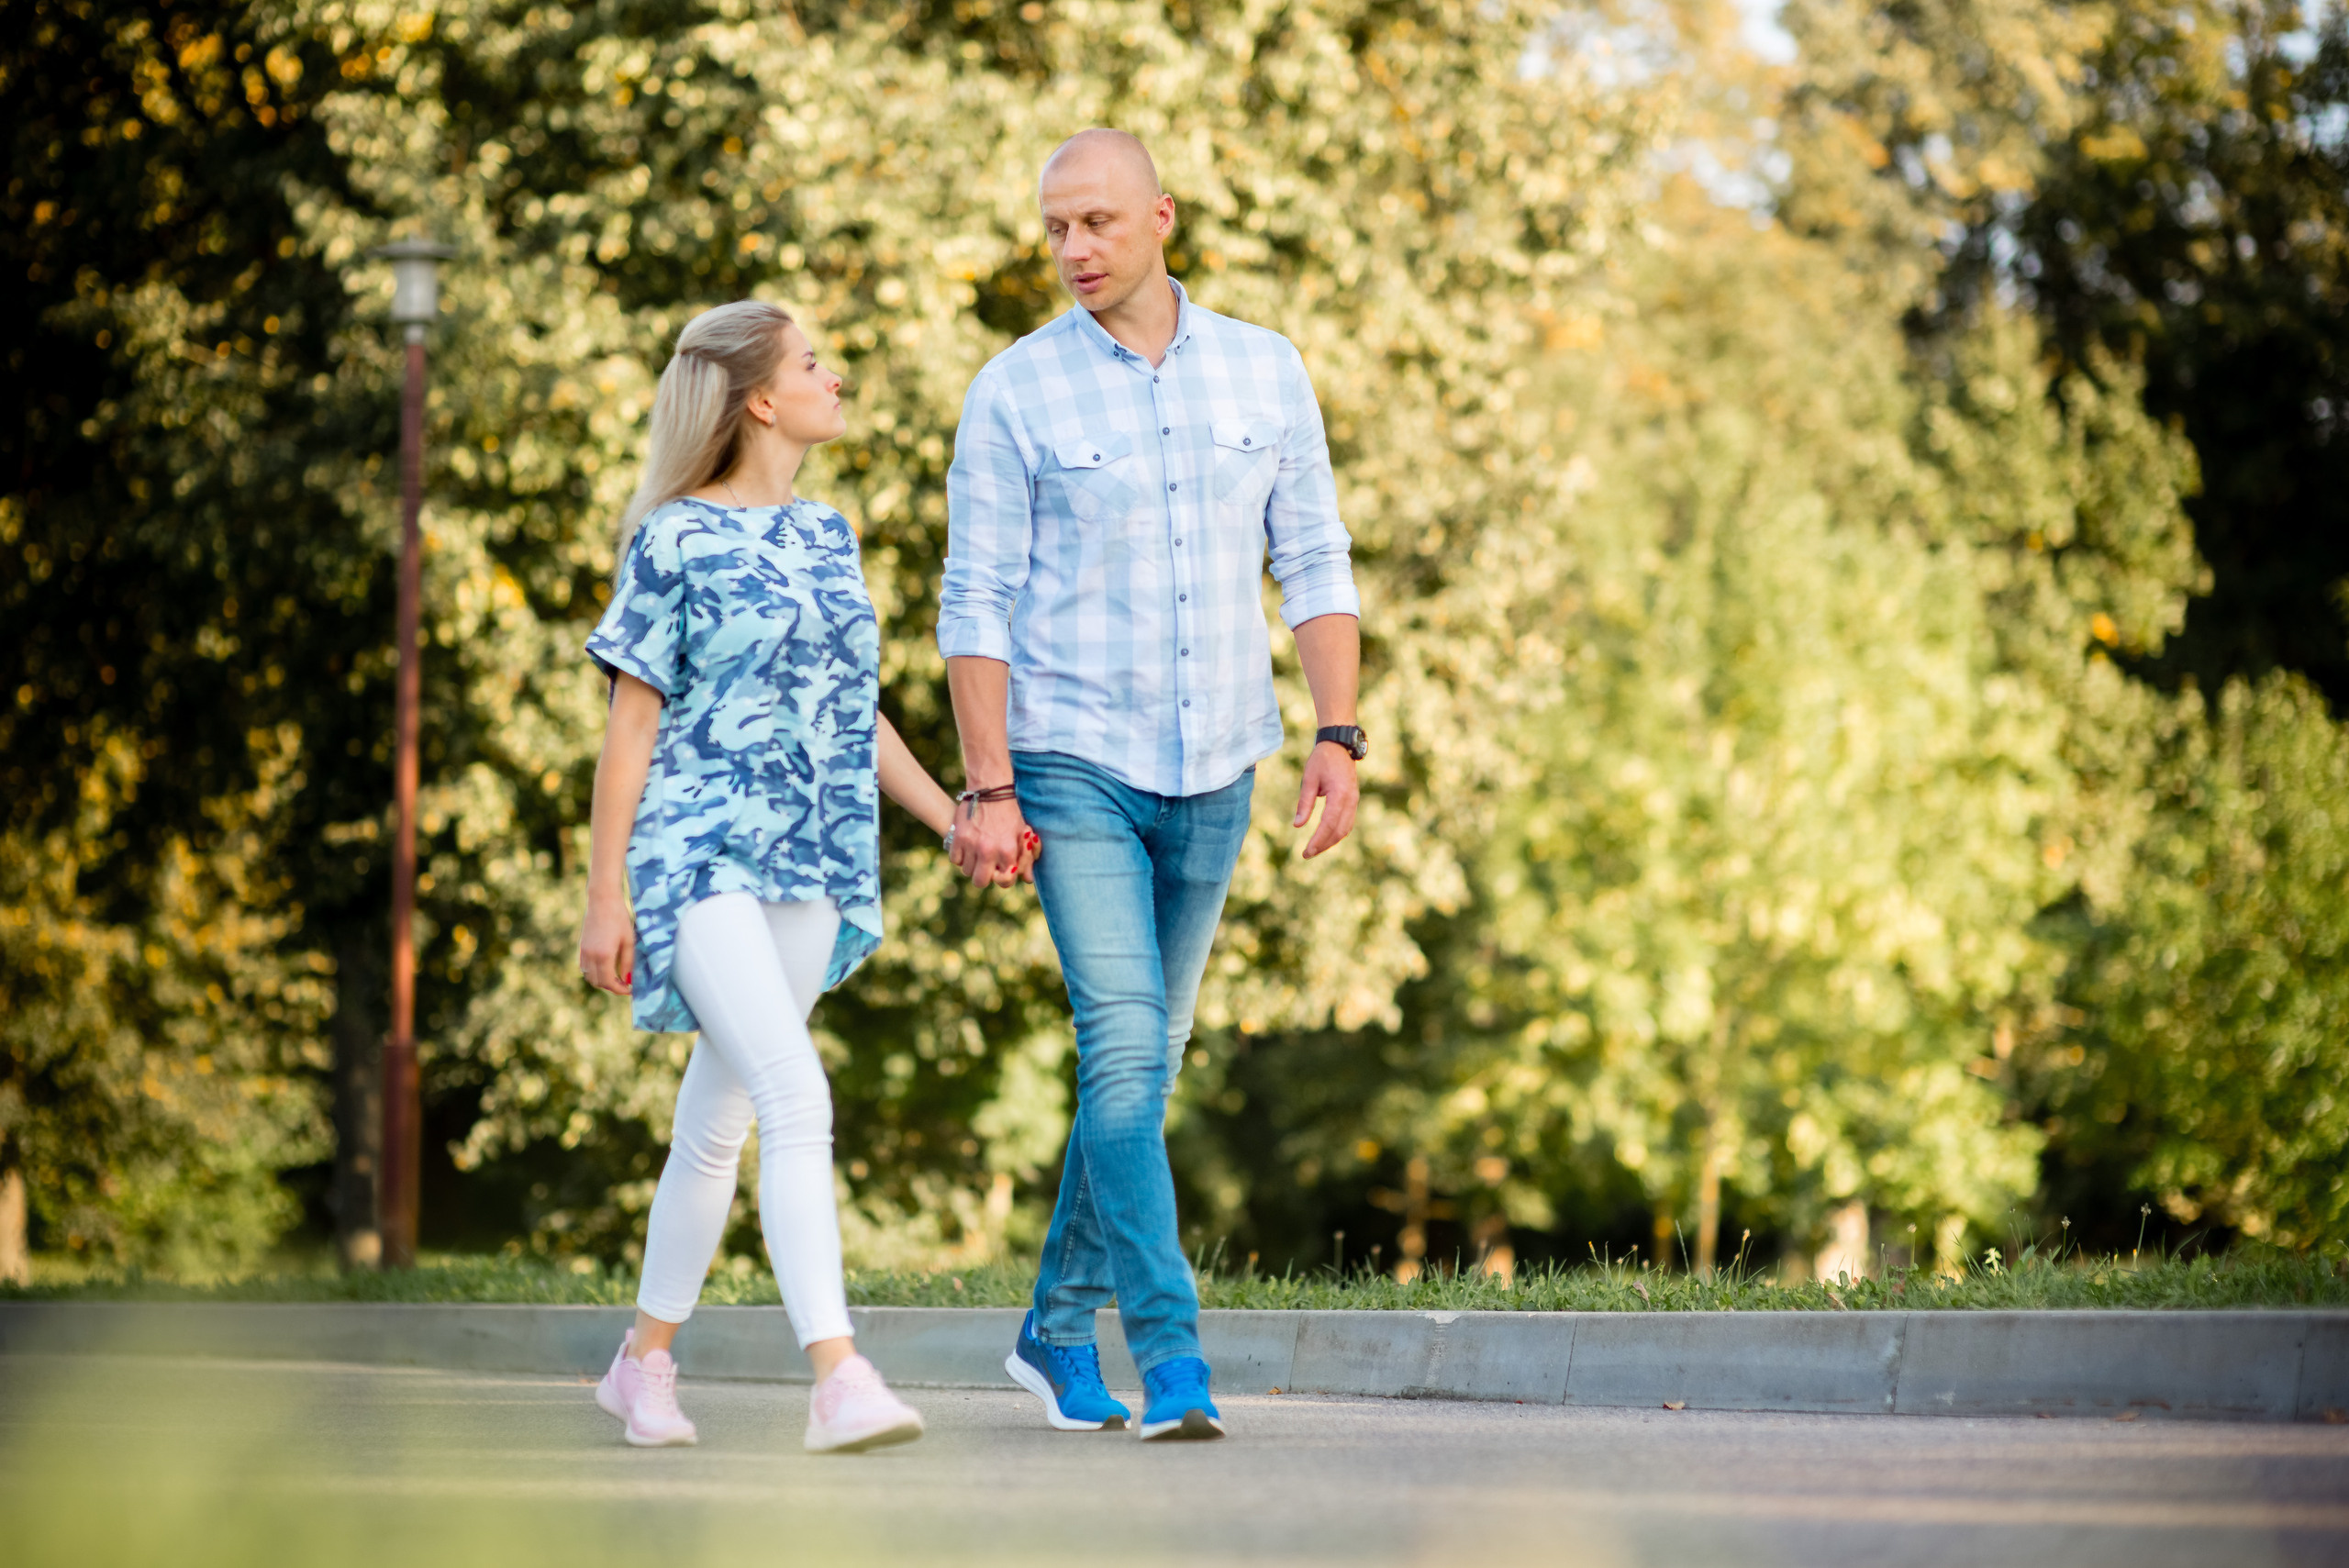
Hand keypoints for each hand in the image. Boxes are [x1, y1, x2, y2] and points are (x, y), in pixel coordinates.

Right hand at [579, 888, 635, 993]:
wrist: (602, 901)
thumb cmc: (619, 918)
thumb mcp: (629, 941)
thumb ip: (628, 962)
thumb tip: (628, 980)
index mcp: (604, 955)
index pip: (609, 982)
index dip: (619, 989)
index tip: (630, 989)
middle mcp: (590, 956)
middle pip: (598, 982)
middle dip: (611, 987)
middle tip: (625, 984)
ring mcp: (583, 952)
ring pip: (589, 977)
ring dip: (601, 981)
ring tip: (616, 977)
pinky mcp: (581, 947)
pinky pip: (584, 967)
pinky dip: (594, 973)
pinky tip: (605, 968)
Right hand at [950, 795, 1036, 887]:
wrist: (991, 790)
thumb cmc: (1009, 813)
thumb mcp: (1022, 834)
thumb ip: (1026, 858)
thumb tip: (1027, 879)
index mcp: (1007, 850)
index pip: (1005, 881)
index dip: (1003, 877)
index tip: (1002, 869)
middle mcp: (988, 850)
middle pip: (980, 882)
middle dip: (984, 877)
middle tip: (986, 866)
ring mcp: (971, 845)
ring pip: (966, 871)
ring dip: (972, 865)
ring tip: (977, 852)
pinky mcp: (958, 837)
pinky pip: (955, 859)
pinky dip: (960, 856)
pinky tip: (967, 847)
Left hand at [1294, 741, 1359, 858]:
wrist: (1339, 746)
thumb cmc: (1321, 760)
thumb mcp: (1309, 779)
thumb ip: (1304, 803)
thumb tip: (1297, 825)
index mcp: (1340, 794)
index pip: (1329, 824)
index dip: (1318, 840)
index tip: (1306, 851)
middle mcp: (1351, 800)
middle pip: (1339, 831)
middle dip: (1323, 845)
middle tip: (1307, 854)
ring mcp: (1354, 801)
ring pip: (1345, 829)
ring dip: (1331, 841)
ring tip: (1314, 849)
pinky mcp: (1353, 801)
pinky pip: (1347, 822)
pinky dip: (1337, 833)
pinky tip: (1325, 838)